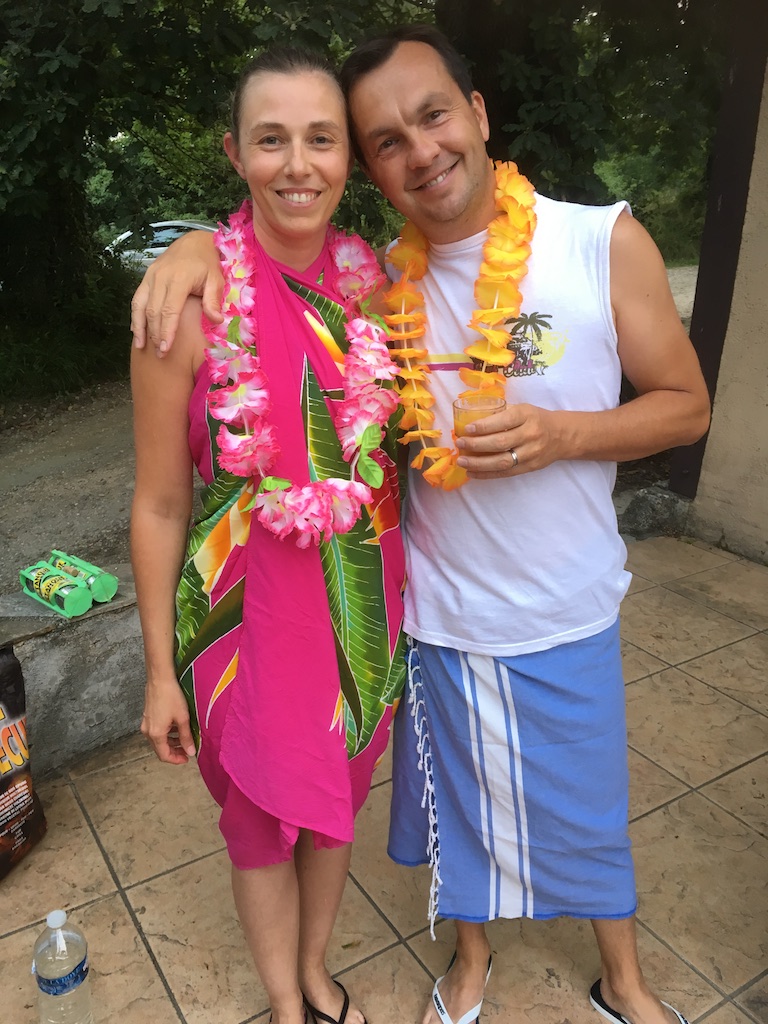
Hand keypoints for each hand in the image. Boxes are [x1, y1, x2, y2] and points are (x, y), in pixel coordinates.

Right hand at [130, 234, 224, 355]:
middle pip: (153, 311)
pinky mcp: (146, 277)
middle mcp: (160, 277)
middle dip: (155, 334)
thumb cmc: (208, 263)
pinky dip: (135, 316)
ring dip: (140, 327)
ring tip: (141, 347)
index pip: (169, 310)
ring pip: (140, 305)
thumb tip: (216, 321)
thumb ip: (213, 300)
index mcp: (179, 278)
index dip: (167, 331)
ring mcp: (150, 276)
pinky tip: (135, 331)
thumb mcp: (216, 279)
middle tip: (160, 355)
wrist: (194, 242)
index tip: (166, 349)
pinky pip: (137, 298)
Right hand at [141, 678, 196, 763]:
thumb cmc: (171, 696)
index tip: (187, 758)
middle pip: (160, 749)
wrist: (160, 678)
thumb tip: (191, 751)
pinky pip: (156, 731)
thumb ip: (186, 737)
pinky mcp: (147, 716)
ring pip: (158, 740)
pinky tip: (177, 728)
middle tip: (188, 750)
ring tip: (185, 739)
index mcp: (156, 734)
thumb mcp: (182, 718)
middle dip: (174, 751)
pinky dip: (166, 734)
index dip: (176, 760)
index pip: (164, 756)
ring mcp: (146, 723)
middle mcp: (148, 731)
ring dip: (171, 742)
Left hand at [455, 403, 562, 478]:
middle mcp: (530, 434)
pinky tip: (472, 473)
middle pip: (500, 443)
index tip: (467, 429)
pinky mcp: (529, 468)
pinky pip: (505, 473)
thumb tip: (471, 417)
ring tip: (462, 461)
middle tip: (460, 444)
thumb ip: (501, 413)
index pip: (503, 421)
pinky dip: (487, 474)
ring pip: (502, 461)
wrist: (562, 436)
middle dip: (476, 445)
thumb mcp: (523, 409)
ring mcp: (531, 453)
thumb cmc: (536, 419)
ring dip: (478, 463)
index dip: (484, 426)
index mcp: (526, 415)